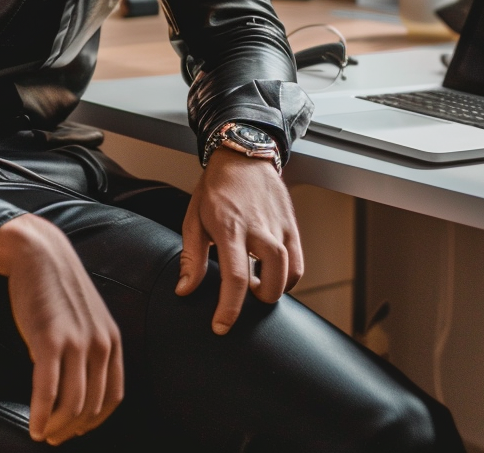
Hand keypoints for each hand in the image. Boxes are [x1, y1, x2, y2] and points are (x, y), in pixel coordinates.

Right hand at [0, 214, 123, 444]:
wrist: (38, 252)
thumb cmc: (57, 287)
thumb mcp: (87, 317)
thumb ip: (90, 348)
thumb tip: (78, 387)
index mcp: (112, 339)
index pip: (112, 398)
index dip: (93, 421)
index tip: (75, 429)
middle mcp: (100, 343)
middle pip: (91, 406)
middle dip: (71, 428)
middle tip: (54, 436)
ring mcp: (76, 341)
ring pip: (71, 405)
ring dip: (56, 427)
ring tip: (43, 433)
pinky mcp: (49, 338)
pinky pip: (47, 390)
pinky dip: (41, 415)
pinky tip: (33, 425)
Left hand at [176, 146, 302, 333]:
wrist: (241, 158)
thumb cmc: (214, 189)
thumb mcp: (193, 220)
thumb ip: (191, 258)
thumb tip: (185, 290)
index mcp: (229, 228)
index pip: (234, 278)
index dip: (229, 309)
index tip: (221, 326)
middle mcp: (258, 229)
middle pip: (272, 279)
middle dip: (260, 299)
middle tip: (245, 296)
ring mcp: (278, 227)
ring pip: (289, 272)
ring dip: (276, 289)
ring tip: (258, 285)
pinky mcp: (291, 226)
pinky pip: (298, 262)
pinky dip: (289, 276)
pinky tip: (272, 273)